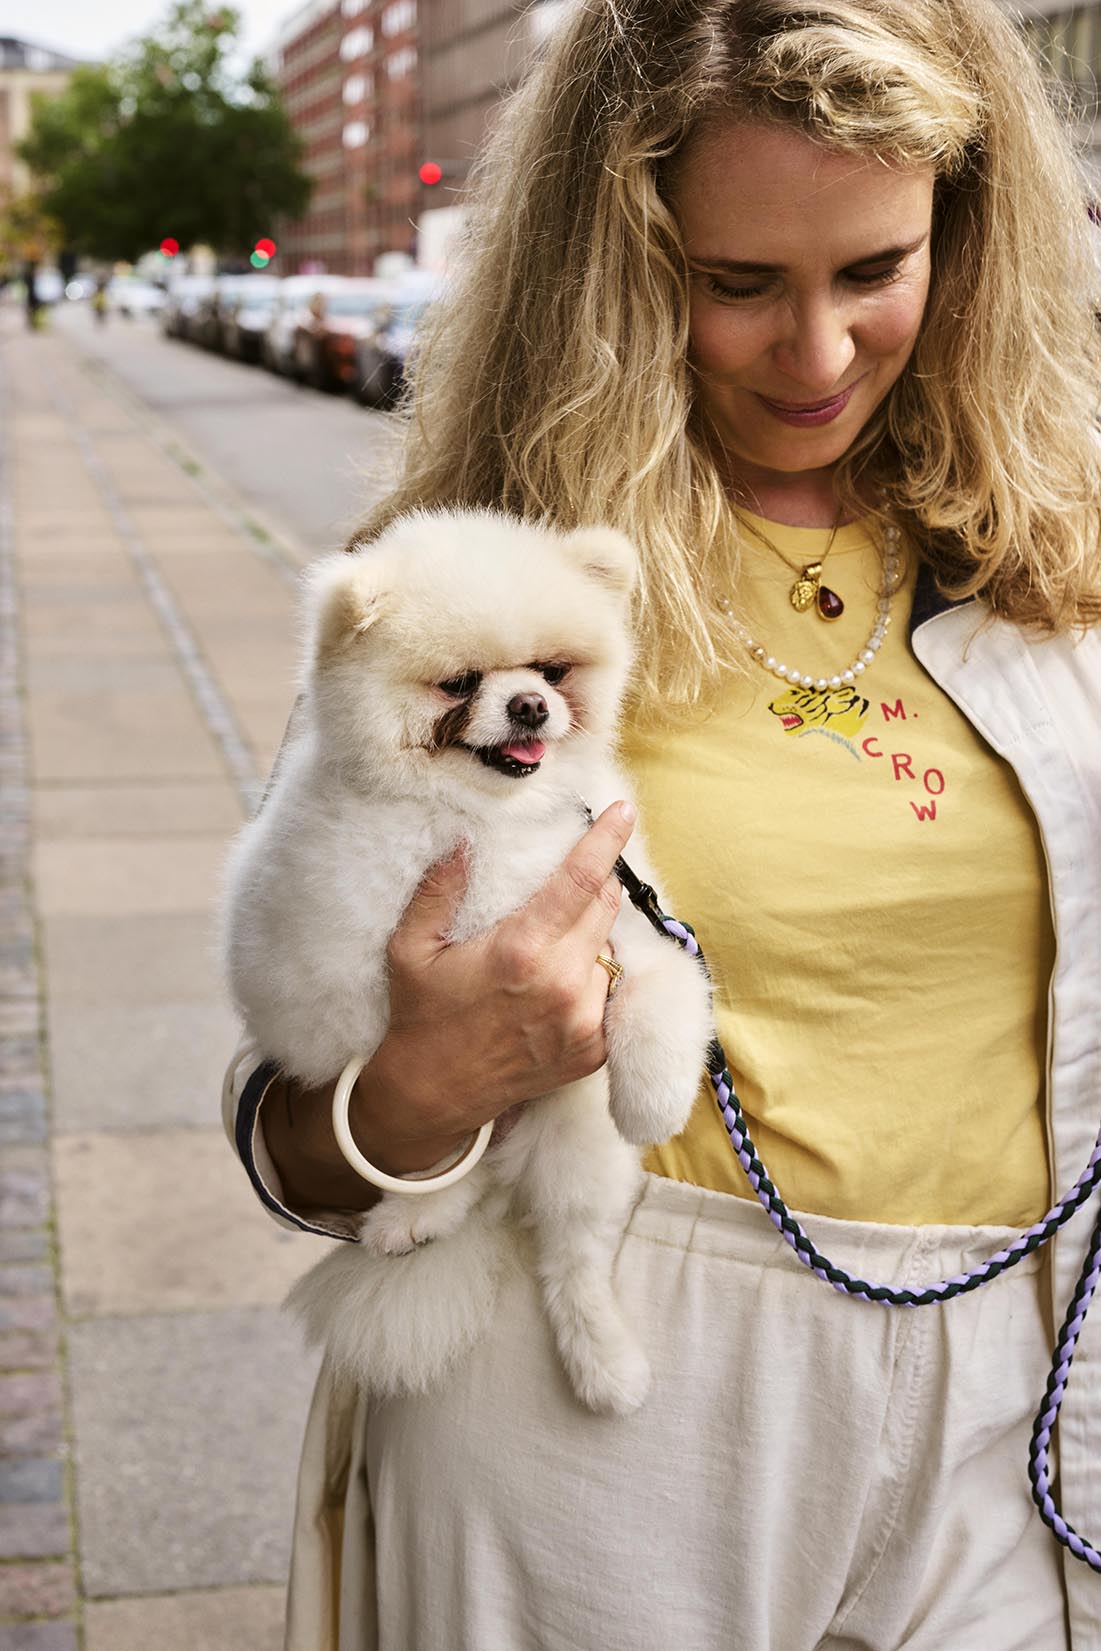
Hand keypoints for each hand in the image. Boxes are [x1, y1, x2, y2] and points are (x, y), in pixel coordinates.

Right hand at [353, 800, 637, 1168]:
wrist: (433, 1096)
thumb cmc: (420, 1016)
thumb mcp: (410, 948)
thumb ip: (438, 890)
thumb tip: (462, 839)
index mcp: (522, 951)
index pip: (581, 881)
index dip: (606, 840)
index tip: (624, 811)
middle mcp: (563, 984)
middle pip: (606, 907)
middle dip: (595, 884)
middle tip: (570, 883)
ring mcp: (585, 1021)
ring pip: (612, 949)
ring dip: (593, 935)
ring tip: (554, 944)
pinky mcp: (595, 1049)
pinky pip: (613, 991)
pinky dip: (596, 976)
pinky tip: (561, 981)